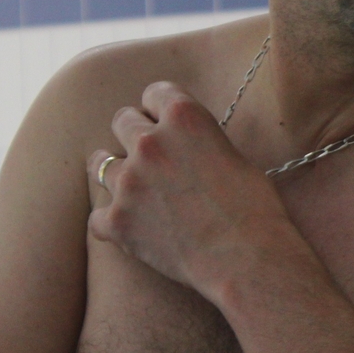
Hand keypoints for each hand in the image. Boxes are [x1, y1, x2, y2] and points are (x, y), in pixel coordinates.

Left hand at [89, 82, 292, 294]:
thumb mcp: (235, 157)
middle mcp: (150, 141)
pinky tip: (132, 229)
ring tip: (134, 189)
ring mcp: (128, 181)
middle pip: (123, 120)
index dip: (162, 109)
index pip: (155, 93)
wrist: (247, 259)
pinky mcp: (117, 220)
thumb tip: (188, 147)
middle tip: (152, 157)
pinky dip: (113, 223)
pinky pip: (98, 216)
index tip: (166, 123)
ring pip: (100, 163)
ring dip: (116, 173)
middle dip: (136, 134)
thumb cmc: (255, 210)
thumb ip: (202, 142)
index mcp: (185, 117)